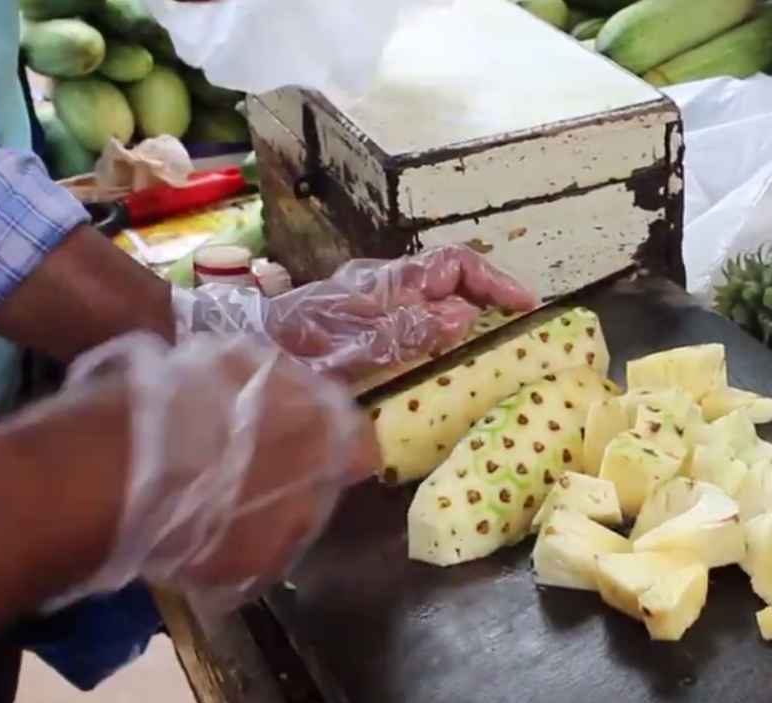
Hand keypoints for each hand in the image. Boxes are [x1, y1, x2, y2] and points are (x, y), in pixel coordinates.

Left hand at [55, 331, 375, 617]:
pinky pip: (214, 381)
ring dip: (250, 414)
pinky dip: (207, 404)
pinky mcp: (188, 350)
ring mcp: (240, 359)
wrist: (109, 466)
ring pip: (262, 388)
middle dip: (298, 434)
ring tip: (221, 449)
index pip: (360, 444)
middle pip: (311, 408)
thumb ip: (292, 530)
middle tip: (273, 468)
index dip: (347, 467)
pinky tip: (181, 432)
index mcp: (325, 434)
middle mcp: (294, 382)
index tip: (333, 483)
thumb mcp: (258, 557)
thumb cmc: (200, 522)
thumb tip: (295, 518)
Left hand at [173, 244, 537, 381]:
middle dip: (486, 302)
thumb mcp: (353, 343)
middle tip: (515, 338)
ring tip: (488, 357)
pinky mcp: (361, 327)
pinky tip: (440, 370)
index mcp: (386, 282)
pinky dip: (437, 341)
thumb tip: (462, 315)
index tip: (525, 306)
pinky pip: (413, 326)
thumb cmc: (295, 346)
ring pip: (433, 304)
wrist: (246, 350)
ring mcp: (372, 305)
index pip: (454, 263)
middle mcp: (383, 286)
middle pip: (449, 281)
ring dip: (464, 324)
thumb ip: (404, 331)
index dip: (494, 280)